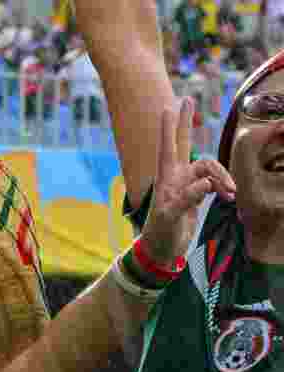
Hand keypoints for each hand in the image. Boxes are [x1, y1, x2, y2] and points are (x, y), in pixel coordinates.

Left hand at [142, 97, 235, 264]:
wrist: (163, 250)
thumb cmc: (161, 234)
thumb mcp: (171, 218)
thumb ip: (187, 200)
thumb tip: (206, 184)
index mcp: (165, 178)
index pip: (167, 148)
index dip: (169, 128)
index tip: (168, 106)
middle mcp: (176, 176)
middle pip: (184, 143)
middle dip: (186, 122)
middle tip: (187, 99)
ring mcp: (187, 183)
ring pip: (210, 168)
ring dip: (222, 177)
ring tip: (231, 193)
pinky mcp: (197, 194)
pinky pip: (214, 182)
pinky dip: (223, 187)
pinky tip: (229, 196)